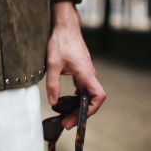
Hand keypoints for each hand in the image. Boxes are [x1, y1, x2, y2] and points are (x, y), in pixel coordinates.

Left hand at [46, 1, 105, 129]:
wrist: (65, 27)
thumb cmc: (61, 42)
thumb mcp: (52, 64)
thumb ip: (52, 84)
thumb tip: (53, 102)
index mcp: (86, 73)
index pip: (98, 96)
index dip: (92, 108)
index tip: (80, 117)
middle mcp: (89, 74)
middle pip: (90, 99)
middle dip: (79, 114)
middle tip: (66, 123)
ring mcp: (86, 73)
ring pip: (86, 95)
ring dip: (77, 107)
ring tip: (64, 116)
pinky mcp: (81, 71)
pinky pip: (82, 88)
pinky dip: (75, 97)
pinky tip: (65, 102)